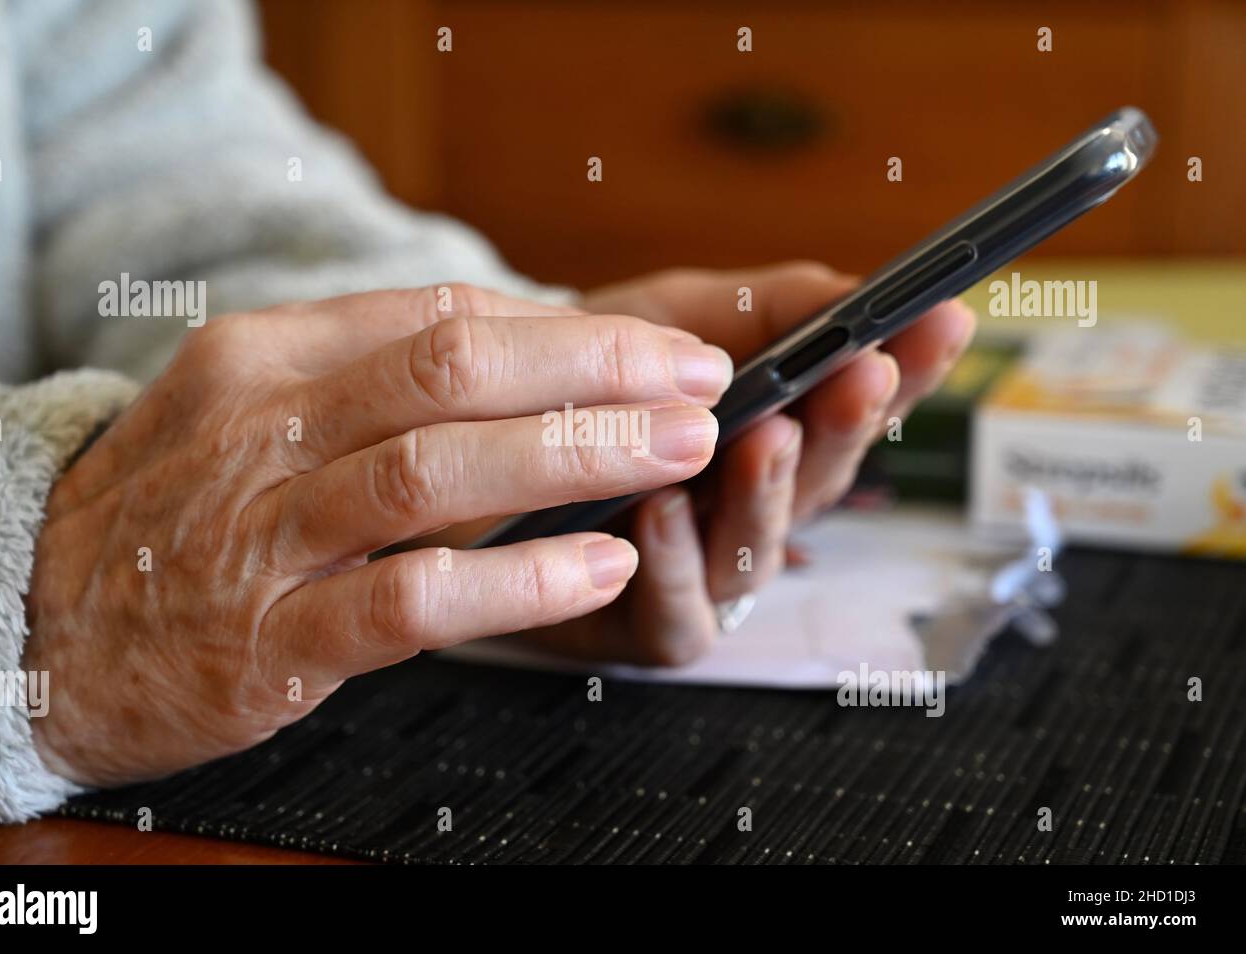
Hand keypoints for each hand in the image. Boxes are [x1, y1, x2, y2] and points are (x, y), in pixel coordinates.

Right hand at [24, 285, 733, 785]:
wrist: (33, 626)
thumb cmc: (173, 515)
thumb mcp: (253, 416)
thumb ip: (375, 387)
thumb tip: (533, 365)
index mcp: (267, 358)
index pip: (442, 317)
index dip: (569, 329)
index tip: (659, 345)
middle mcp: (265, 431)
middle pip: (452, 371)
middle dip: (594, 372)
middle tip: (698, 382)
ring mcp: (265, 536)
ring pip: (436, 470)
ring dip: (574, 455)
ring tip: (678, 450)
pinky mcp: (271, 640)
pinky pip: (410, 597)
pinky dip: (515, 579)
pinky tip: (598, 565)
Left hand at [520, 263, 975, 665]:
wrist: (474, 420)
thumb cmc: (583, 370)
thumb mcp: (674, 318)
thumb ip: (761, 307)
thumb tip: (851, 289)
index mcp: (768, 435)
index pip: (856, 408)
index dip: (908, 371)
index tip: (942, 322)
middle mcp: (744, 509)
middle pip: (820, 482)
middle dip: (843, 428)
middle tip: (861, 375)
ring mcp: (697, 570)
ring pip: (758, 553)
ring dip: (765, 495)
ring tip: (763, 437)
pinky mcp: (637, 622)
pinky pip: (679, 615)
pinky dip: (673, 563)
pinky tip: (659, 509)